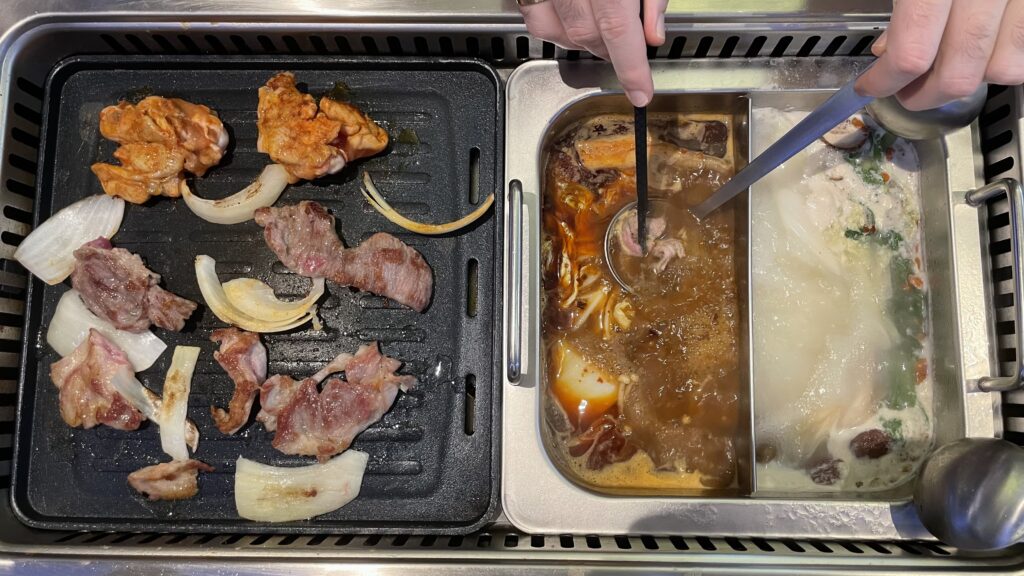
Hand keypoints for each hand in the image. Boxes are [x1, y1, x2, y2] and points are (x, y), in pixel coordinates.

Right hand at [519, 0, 667, 106]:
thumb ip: (652, 0)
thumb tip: (653, 34)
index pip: (619, 33)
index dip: (631, 69)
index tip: (641, 93)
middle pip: (590, 36)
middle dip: (611, 47)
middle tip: (626, 40)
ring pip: (563, 34)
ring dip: (586, 38)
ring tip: (600, 21)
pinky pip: (539, 22)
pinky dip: (557, 29)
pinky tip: (572, 18)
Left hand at [856, 0, 1023, 110]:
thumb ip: (900, 8)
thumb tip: (886, 50)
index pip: (910, 55)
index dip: (884, 81)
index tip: (869, 86)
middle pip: (957, 75)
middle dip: (923, 95)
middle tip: (903, 88)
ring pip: (1001, 70)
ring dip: (968, 78)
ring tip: (945, 64)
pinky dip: (1004, 60)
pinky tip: (982, 48)